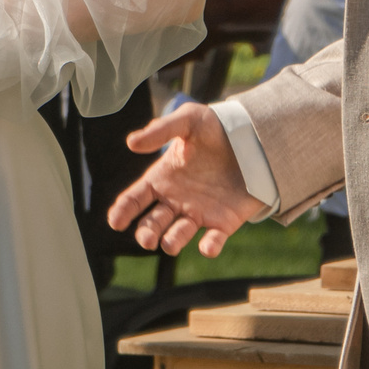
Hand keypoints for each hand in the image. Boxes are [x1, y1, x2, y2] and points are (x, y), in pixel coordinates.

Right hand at [105, 102, 267, 258]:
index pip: (135, 198)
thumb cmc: (216, 128)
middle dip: (147, 233)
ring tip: (168, 244)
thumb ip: (161, 130)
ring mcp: (199, 212)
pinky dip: (210, 246)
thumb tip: (131, 143)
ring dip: (172, 242)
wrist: (253, 138)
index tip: (115, 222)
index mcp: (162, 178)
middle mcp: (176, 200)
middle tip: (146, 238)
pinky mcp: (223, 222)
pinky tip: (207, 247)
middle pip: (153, 223)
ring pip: (178, 235)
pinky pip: (214, 239)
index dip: (123, 211)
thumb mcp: (189, 120)